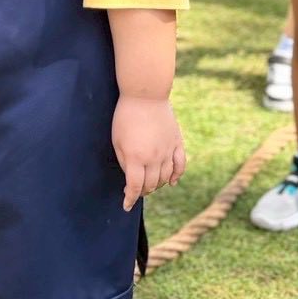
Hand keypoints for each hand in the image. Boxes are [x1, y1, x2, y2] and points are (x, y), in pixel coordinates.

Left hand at [112, 96, 185, 210]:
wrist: (145, 93)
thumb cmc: (126, 116)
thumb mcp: (117, 140)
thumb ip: (125, 162)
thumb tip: (130, 179)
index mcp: (137, 157)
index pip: (135, 187)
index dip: (130, 199)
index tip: (126, 205)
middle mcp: (154, 157)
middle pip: (151, 184)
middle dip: (142, 191)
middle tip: (136, 190)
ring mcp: (168, 150)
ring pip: (166, 177)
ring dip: (157, 185)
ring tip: (149, 185)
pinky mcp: (176, 141)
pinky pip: (180, 164)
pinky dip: (177, 175)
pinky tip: (172, 181)